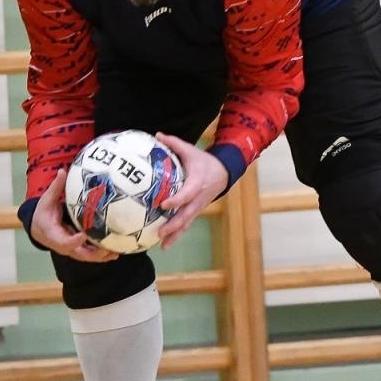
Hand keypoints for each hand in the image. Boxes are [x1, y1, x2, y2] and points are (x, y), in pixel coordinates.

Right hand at [29, 169, 118, 263]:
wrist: (38, 228)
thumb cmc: (43, 213)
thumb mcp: (46, 200)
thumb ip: (56, 188)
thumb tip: (62, 171)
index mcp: (53, 234)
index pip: (64, 242)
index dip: (74, 240)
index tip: (84, 234)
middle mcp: (62, 245)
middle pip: (78, 254)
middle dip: (93, 254)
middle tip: (106, 248)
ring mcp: (70, 249)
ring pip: (86, 257)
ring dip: (101, 256)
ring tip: (116, 251)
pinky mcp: (77, 249)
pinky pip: (90, 255)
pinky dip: (101, 255)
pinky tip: (116, 252)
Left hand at [155, 132, 230, 247]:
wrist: (224, 172)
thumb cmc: (204, 161)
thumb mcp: (191, 150)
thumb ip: (174, 143)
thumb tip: (156, 135)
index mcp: (197, 182)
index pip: (187, 194)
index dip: (176, 200)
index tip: (163, 205)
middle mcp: (198, 198)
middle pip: (187, 214)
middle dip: (174, 225)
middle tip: (160, 232)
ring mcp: (198, 207)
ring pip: (187, 223)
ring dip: (175, 234)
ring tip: (162, 245)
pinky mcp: (196, 211)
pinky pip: (186, 224)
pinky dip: (177, 235)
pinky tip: (165, 245)